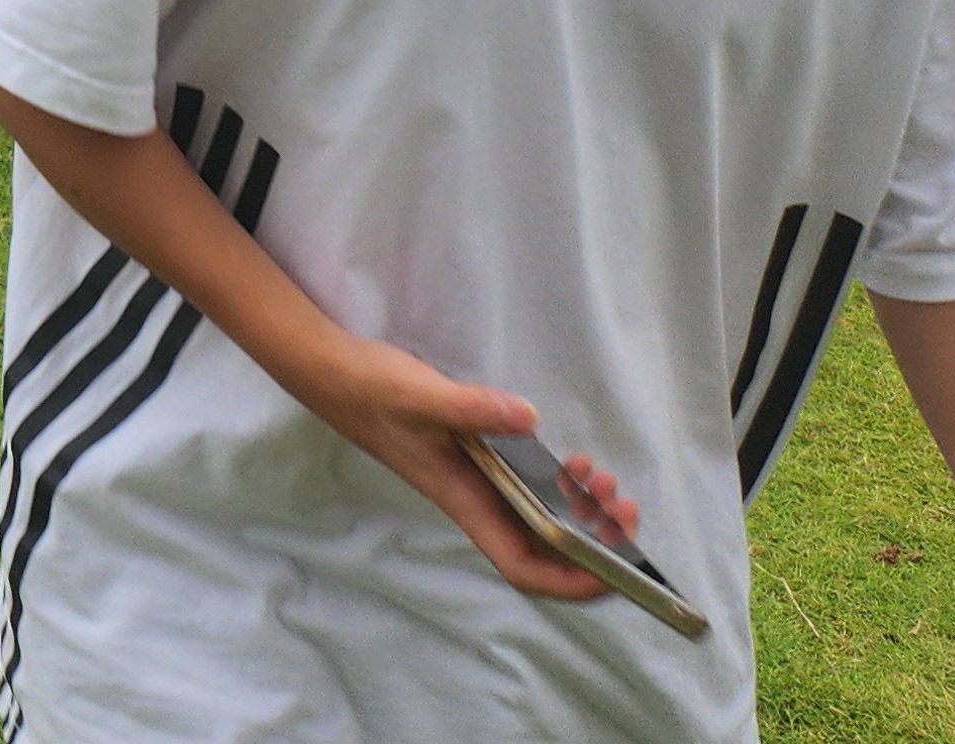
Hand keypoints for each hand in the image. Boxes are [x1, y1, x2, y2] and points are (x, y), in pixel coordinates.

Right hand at [304, 336, 631, 599]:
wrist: (335, 373)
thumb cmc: (373, 392)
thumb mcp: (422, 397)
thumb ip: (472, 409)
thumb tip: (528, 418)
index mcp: (465, 502)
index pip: (524, 566)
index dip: (572, 581)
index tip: (616, 568)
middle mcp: (477, 502)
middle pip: (545, 551)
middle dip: (593, 540)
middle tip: (620, 501)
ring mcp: (478, 483)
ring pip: (541, 520)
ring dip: (582, 512)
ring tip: (601, 477)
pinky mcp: (478, 460)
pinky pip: (531, 490)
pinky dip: (561, 485)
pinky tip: (571, 461)